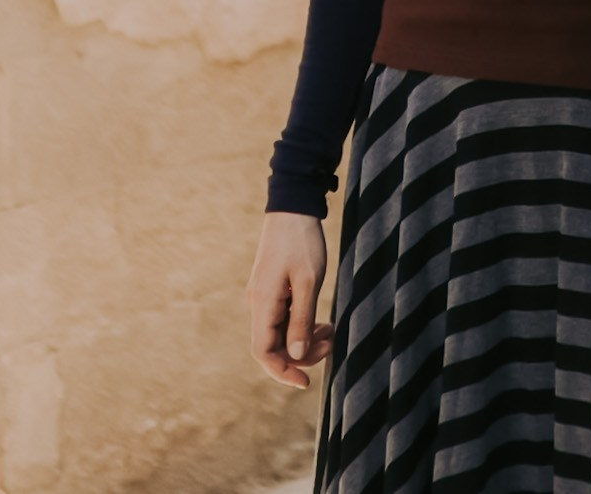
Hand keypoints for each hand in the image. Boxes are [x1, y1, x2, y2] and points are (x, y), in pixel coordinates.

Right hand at [246, 211, 335, 388]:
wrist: (293, 209)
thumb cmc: (302, 242)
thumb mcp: (309, 281)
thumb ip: (302, 320)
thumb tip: (298, 355)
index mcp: (263, 304)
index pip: (263, 352)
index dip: (282, 371)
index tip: (306, 382)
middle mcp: (258, 304)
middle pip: (272, 346)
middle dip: (301, 353)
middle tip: (332, 344)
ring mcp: (264, 297)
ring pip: (280, 332)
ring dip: (304, 339)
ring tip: (331, 333)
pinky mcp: (272, 290)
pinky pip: (283, 318)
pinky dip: (302, 325)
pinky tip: (322, 322)